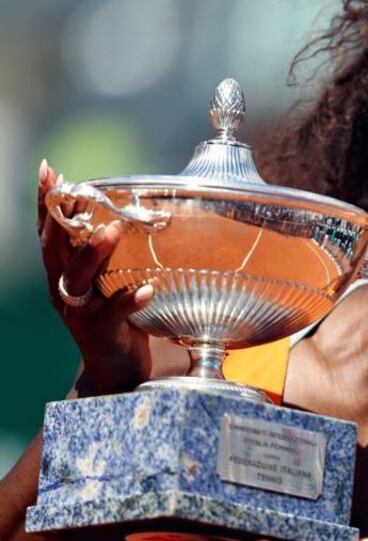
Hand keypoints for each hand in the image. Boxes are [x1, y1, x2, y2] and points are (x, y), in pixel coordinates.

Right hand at [37, 159, 154, 395]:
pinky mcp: (103, 333)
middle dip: (64, 220)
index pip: (49, 233)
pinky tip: (146, 289)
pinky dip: (129, 300)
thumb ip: (113, 252)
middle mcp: (65, 291)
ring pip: (81, 280)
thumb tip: (132, 211)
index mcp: (63, 274)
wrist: (116, 369)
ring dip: (96, 253)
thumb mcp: (109, 280)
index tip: (49, 171)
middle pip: (57, 251)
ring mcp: (81, 313)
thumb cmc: (117, 316)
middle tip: (78, 191)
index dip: (46, 203)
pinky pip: (114, 315)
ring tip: (113, 231)